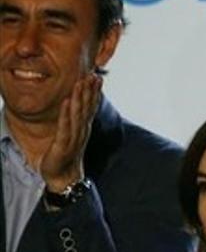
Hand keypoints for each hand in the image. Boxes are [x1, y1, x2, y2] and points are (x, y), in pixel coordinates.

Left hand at [40, 74, 100, 191]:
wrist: (64, 177)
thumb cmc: (66, 155)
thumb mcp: (73, 135)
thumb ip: (76, 121)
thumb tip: (77, 107)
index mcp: (84, 127)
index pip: (91, 106)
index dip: (94, 91)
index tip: (96, 76)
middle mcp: (82, 130)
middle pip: (87, 107)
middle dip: (89, 90)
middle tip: (92, 74)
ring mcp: (74, 137)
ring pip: (78, 114)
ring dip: (80, 97)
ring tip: (80, 83)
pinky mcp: (63, 144)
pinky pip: (65, 126)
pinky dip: (66, 113)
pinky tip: (67, 101)